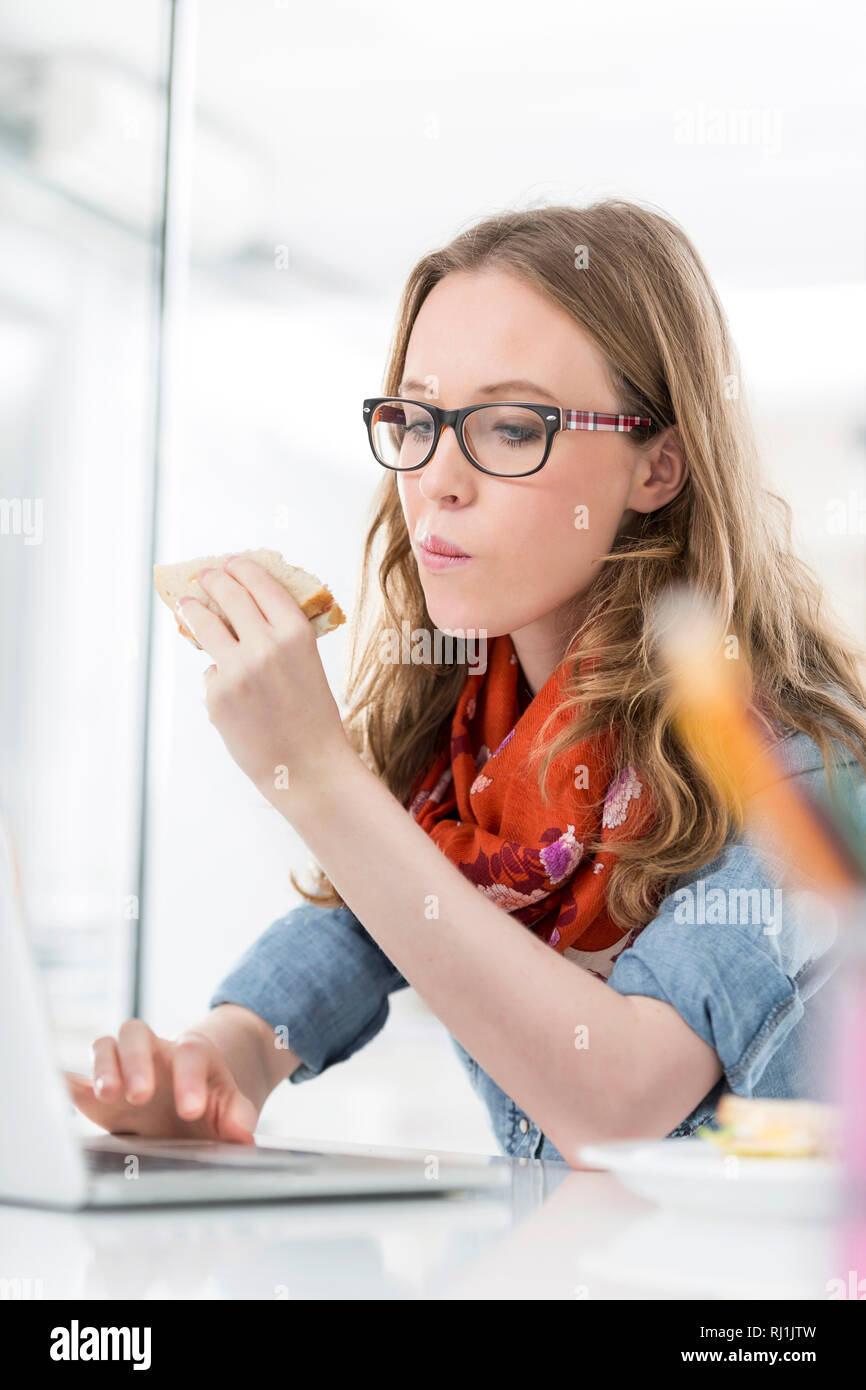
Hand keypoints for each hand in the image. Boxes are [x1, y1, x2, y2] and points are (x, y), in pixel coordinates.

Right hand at [64, 1020, 259, 1141]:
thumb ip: (237, 1117)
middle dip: (136, 1062)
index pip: (190, 1054)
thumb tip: (242, 1133)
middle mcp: (154, 1052)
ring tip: (107, 1096)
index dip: (189, 1079)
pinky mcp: (97, 1087)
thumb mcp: (229, 1109)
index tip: (190, 1110)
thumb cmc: (209, 1106)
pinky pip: (77, 1075)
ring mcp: (123, 1066)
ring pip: (107, 1045)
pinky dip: (66, 1080)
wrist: (189, 1109)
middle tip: (140, 1095)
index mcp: (191, 1054)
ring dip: (104, 1067)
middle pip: (138, 1034)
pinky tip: (58, 1089)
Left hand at [176, 555, 349, 795]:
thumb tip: (240, 610)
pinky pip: (211, 673)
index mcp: (296, 632)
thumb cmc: (312, 715)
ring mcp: (237, 669)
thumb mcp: (307, 662)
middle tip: (204, 576)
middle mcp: (265, 644)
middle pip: (228, 596)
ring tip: (186, 606)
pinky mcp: (217, 694)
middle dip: (212, 580)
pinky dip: (219, 678)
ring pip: (203, 625)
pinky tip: (236, 697)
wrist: (307, 765)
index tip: (230, 563)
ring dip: (192, 611)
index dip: (241, 568)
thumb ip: (279, 635)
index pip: (260, 583)